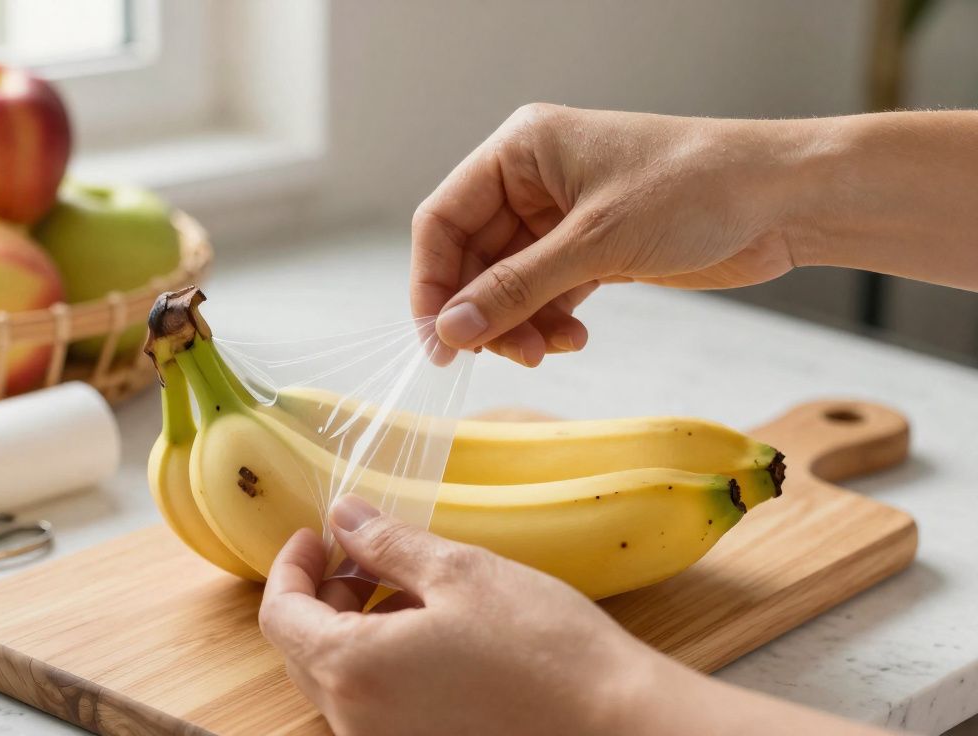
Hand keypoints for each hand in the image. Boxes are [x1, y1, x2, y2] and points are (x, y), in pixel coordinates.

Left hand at [258, 494, 654, 734]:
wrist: (615, 722)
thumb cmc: (543, 646)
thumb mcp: (460, 572)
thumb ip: (387, 543)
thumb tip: (344, 516)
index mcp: (354, 671)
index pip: (279, 615)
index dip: (291, 566)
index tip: (315, 535)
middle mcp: (356, 721)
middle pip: (303, 649)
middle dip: (325, 593)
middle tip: (366, 553)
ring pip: (340, 677)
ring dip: (355, 627)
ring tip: (410, 586)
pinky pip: (374, 704)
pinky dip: (383, 662)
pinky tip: (432, 632)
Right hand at [411, 105, 802, 364]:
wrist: (785, 199)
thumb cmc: (697, 188)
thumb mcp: (597, 241)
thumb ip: (518, 287)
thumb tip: (451, 329)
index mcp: (520, 151)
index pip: (443, 219)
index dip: (432, 283)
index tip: (438, 341)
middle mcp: (533, 180)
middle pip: (473, 259)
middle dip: (485, 312)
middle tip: (508, 356)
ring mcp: (562, 217)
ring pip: (509, 284)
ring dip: (520, 324)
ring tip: (549, 350)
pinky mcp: (593, 248)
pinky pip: (546, 293)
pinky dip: (551, 321)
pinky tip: (574, 338)